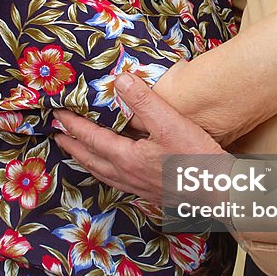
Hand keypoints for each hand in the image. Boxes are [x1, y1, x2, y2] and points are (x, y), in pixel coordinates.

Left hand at [54, 72, 227, 204]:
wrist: (220, 195)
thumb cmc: (197, 161)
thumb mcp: (171, 124)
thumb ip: (145, 102)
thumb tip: (121, 80)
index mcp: (127, 158)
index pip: (91, 138)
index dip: (72, 125)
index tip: (57, 114)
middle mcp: (127, 175)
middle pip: (90, 159)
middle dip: (71, 145)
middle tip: (56, 134)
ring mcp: (138, 187)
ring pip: (102, 172)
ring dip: (85, 159)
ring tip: (77, 151)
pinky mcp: (151, 192)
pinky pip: (116, 180)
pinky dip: (105, 171)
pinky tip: (114, 169)